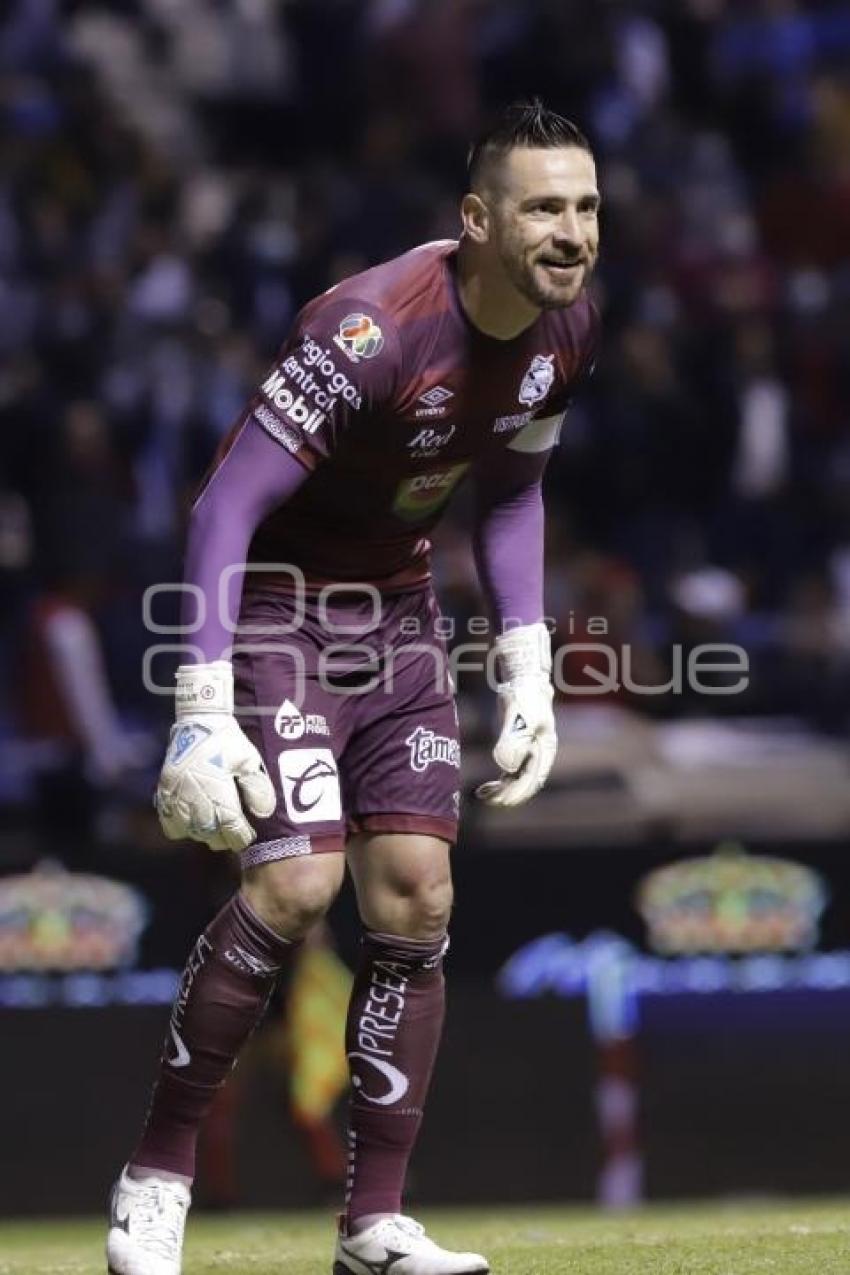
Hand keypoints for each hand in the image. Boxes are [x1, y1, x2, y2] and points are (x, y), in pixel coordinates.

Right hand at [155, 661, 275, 850]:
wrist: (198, 721)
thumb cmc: (227, 742)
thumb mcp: (249, 760)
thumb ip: (257, 787)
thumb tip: (262, 813)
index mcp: (217, 789)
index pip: (230, 825)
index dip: (240, 836)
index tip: (247, 836)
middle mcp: (194, 796)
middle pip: (209, 833)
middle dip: (223, 837)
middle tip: (233, 833)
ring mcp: (176, 796)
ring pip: (189, 830)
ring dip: (204, 833)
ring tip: (215, 827)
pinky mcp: (164, 792)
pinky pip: (169, 822)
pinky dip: (181, 828)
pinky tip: (193, 821)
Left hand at [476, 623, 556, 807]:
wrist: (524, 682)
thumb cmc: (525, 698)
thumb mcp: (520, 718)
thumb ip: (514, 742)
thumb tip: (506, 768)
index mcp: (545, 750)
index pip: (533, 779)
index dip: (519, 793)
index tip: (502, 801)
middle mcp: (539, 755)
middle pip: (525, 783)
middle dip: (508, 795)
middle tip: (488, 800)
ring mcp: (529, 752)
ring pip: (516, 780)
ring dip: (502, 790)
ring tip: (483, 795)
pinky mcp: (517, 748)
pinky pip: (510, 773)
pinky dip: (499, 781)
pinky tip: (484, 788)